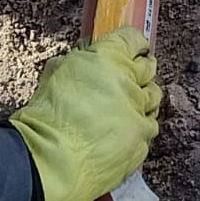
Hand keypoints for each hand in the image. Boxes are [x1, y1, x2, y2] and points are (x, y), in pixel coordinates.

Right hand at [9, 27, 161, 200]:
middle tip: (136, 75)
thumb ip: (77, 62)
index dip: (134, 44)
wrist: (52, 161)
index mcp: (108, 58)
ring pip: (153, 99)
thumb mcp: (55, 73)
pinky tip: (127, 132)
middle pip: (149, 68)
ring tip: (131, 105)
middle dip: (143, 70)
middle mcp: (129, 81)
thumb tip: (86, 61)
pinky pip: (148, 129)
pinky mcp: (142, 141)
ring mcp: (138, 112)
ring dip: (144, 100)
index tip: (134, 47)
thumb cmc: (46, 117)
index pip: (132, 39)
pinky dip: (139, 128)